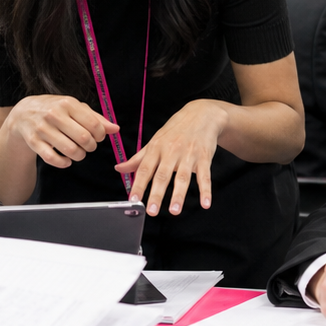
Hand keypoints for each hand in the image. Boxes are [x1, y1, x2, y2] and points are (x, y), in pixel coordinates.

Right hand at [5, 95, 117, 167]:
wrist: (23, 113)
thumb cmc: (55, 110)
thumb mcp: (74, 108)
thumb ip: (96, 118)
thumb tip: (115, 129)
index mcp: (67, 104)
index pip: (93, 124)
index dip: (100, 135)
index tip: (97, 137)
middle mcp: (54, 114)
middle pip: (83, 138)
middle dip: (91, 147)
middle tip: (88, 146)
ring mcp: (42, 128)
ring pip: (70, 150)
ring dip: (79, 156)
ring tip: (78, 153)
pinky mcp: (33, 141)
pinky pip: (52, 158)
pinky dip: (63, 163)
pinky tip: (66, 161)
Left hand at [118, 99, 224, 216]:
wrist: (202, 114)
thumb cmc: (176, 130)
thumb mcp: (154, 141)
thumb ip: (137, 158)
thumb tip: (119, 169)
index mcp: (156, 148)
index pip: (145, 169)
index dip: (138, 185)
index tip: (134, 199)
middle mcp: (171, 151)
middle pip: (162, 175)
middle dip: (157, 194)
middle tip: (152, 211)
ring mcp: (188, 154)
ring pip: (182, 177)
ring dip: (179, 195)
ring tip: (174, 210)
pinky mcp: (204, 157)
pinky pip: (205, 176)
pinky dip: (206, 190)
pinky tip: (205, 204)